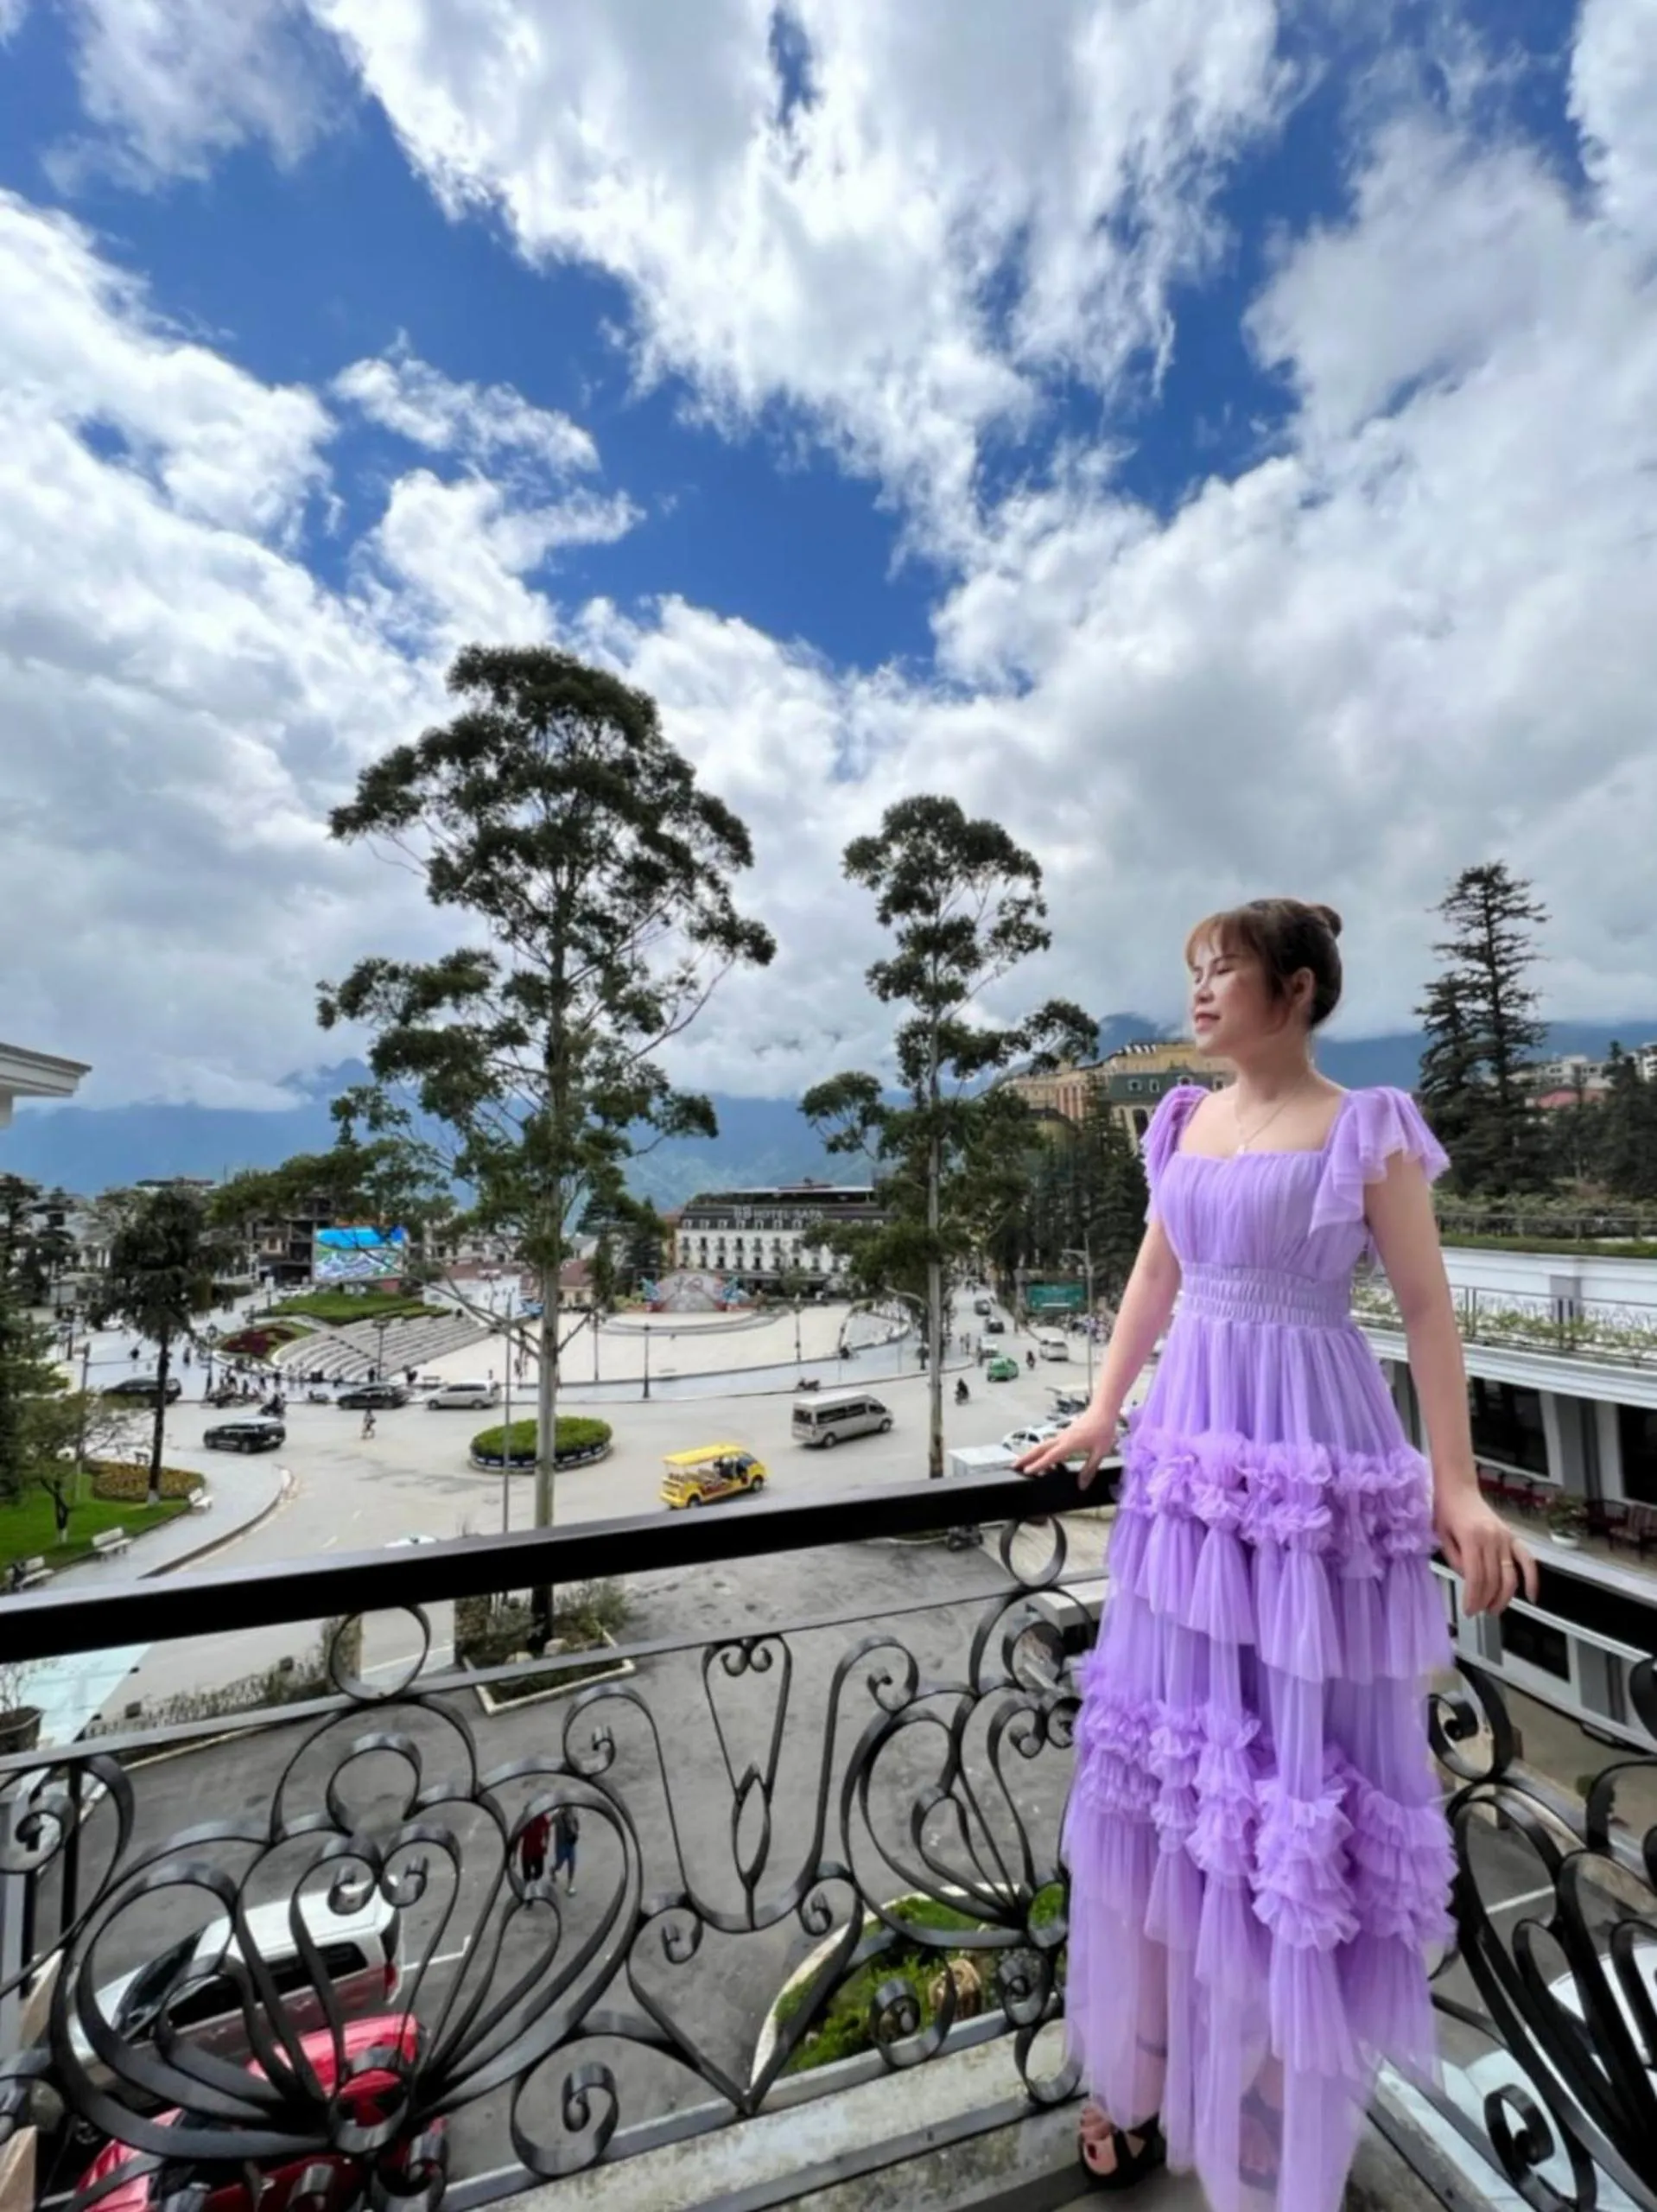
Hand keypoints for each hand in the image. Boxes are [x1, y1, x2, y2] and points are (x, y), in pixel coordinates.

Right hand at [1013, 1409, 1119, 1490]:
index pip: (1050, 1456)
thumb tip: (1082, 1485)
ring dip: (1031, 1453)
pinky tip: (1044, 1457)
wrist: (1103, 1410)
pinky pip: (1049, 1443)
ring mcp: (1062, 1435)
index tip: (1026, 1471)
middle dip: (1026, 1457)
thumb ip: (1089, 1469)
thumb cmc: (1103, 1430)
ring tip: (1022, 1462)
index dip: (1038, 1465)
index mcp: (1069, 1444)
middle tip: (1013, 1466)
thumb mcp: (1100, 1452)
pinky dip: (1042, 1450)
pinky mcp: (1065, 1433)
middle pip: (1040, 1448)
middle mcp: (1062, 1438)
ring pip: (1043, 1445)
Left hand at [1435, 1487, 1537, 1615]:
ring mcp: (1505, 1538)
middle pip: (1493, 1579)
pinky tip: (1531, 1596)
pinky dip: (1532, 1579)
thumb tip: (1471, 1581)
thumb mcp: (1442, 1536)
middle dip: (1485, 1600)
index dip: (1473, 1598)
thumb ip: (1456, 1560)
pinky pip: (1527, 1560)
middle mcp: (1492, 1538)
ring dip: (1504, 1597)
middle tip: (1478, 1612)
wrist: (1459, 1488)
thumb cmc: (1446, 1510)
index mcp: (1471, 1538)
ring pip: (1510, 1575)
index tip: (1468, 1611)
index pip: (1475, 1577)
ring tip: (1493, 1609)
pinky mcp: (1513, 1537)